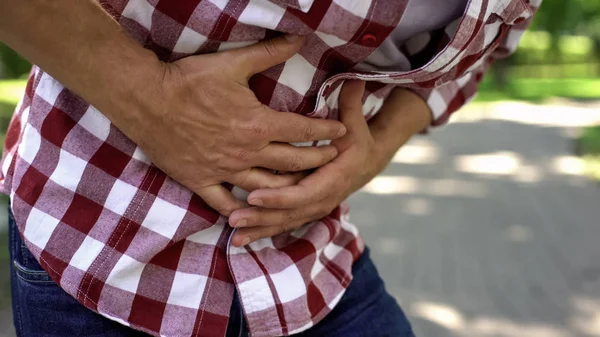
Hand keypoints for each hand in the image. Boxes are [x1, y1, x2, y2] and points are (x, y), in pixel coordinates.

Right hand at [118, 35, 346, 215]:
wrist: (146, 99)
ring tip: (306, 189)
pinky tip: (252, 213)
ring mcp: (224, 171)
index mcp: (258, 124)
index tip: (341, 132)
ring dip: (290, 189)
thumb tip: (299, 38)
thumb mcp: (233, 62)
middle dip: (318, 160)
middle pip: (292, 162)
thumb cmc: (189, 80)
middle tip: (334, 160)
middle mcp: (246, 152)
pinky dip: (240, 210)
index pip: (302, 130)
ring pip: (267, 187)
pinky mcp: (201, 181)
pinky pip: (224, 203)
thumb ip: (270, 53)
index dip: (325, 130)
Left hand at [228, 80, 377, 244]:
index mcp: (335, 177)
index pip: (305, 192)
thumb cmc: (357, 138)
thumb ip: (349, 103)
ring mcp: (314, 207)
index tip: (254, 195)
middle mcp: (325, 198)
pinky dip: (263, 231)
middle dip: (263, 216)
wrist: (369, 161)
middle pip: (291, 212)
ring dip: (260, 228)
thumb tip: (353, 79)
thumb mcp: (355, 122)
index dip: (280, 196)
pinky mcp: (305, 211)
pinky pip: (283, 224)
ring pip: (285, 222)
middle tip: (235, 217)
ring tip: (234, 232)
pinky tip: (241, 238)